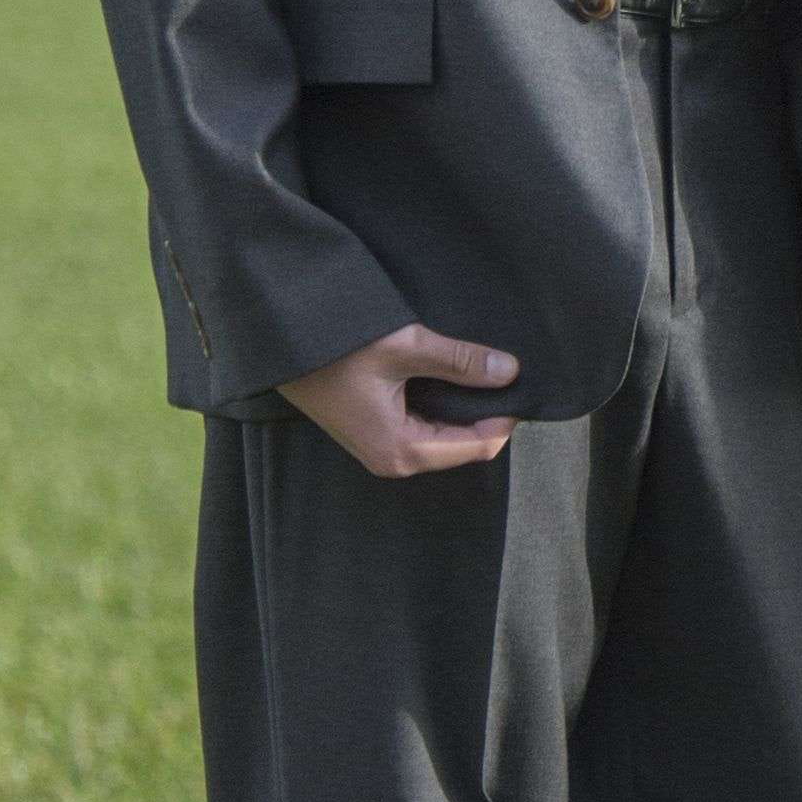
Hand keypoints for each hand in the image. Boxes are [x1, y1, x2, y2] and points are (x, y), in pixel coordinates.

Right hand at [281, 323, 519, 474]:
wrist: (282, 341)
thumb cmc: (337, 346)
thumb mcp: (405, 348)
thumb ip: (460, 362)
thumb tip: (510, 372)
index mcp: (402, 451)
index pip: (477, 447)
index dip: (503, 418)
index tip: (520, 384)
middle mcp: (393, 460)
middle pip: (463, 446)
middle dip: (486, 414)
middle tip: (504, 375)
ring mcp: (382, 449)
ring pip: (445, 437)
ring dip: (464, 409)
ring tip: (480, 373)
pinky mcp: (374, 432)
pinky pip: (424, 428)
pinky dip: (443, 406)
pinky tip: (451, 378)